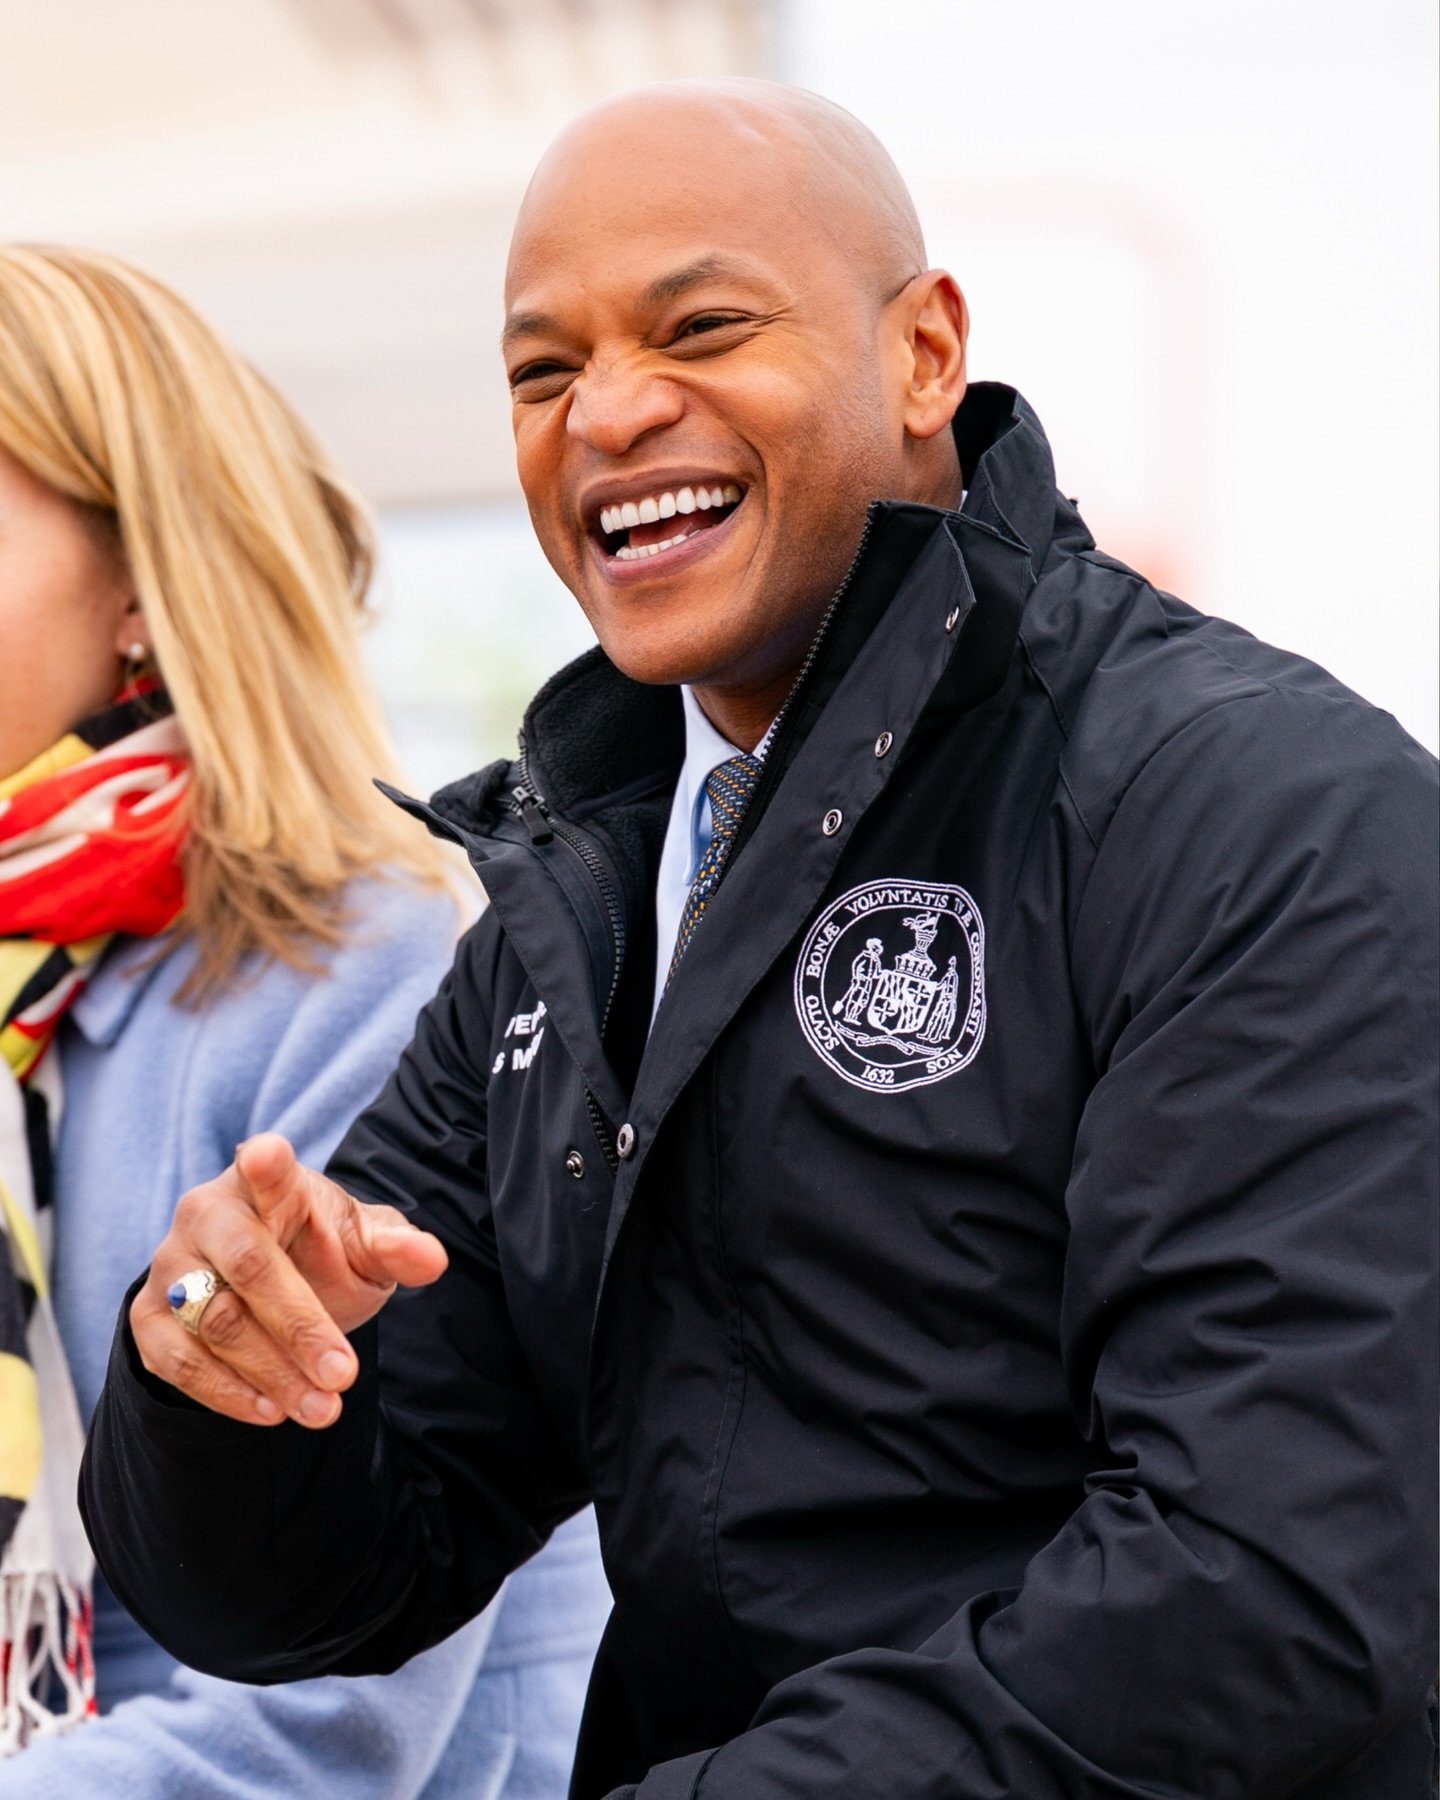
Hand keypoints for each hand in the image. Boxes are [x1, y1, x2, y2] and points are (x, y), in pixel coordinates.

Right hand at [130, 1133, 447, 1428]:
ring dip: (271, 1373)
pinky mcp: (148, 1315)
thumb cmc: (320, 1251)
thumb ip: (397, 1248)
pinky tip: (273, 1411)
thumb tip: (433, 1259)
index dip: (265, 1164)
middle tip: (345, 1376)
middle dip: (300, 1327)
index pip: (265, 1166)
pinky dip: (226, 1392)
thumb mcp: (365, 1244)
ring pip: (214, 1322)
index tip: (269, 1156)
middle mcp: (206, 1212)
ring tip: (322, 1409)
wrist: (264, 1287)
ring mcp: (170, 1264)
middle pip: (248, 1267)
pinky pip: (178, 1361)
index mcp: (264, 1179)